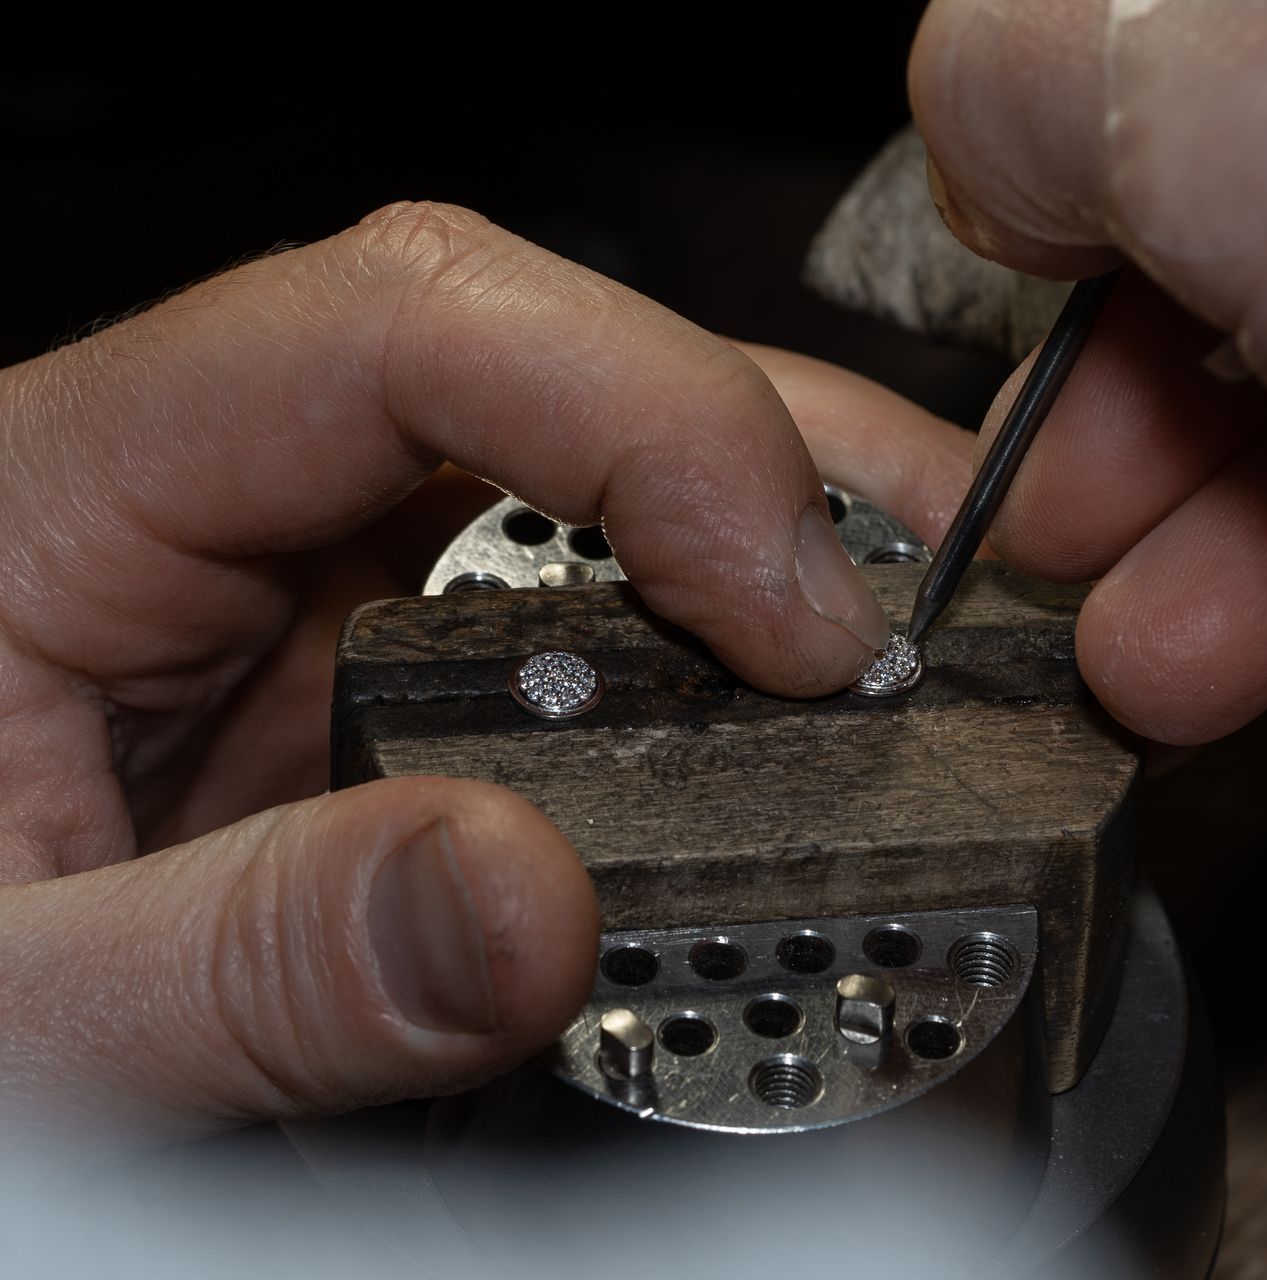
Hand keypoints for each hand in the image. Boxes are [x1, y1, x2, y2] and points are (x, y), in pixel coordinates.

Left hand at [0, 202, 974, 1143]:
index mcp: (65, 502)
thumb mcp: (8, 1010)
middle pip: (542, 370)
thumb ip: (248, 964)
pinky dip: (709, 657)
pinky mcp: (367, 690)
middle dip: (771, 457)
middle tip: (920, 606)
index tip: (789, 616)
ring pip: (583, 484)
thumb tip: (527, 908)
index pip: (402, 324)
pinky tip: (790, 715)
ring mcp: (302, 594)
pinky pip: (572, 622)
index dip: (645, 414)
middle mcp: (208, 513)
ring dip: (769, 540)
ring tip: (909, 637)